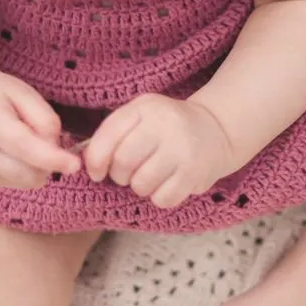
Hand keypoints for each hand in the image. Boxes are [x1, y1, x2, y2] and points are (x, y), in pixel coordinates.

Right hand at [0, 66, 80, 189]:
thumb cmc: (0, 95)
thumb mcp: (25, 93)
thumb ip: (45, 119)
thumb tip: (56, 149)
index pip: (24, 146)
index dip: (52, 158)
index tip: (75, 165)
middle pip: (29, 171)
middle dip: (49, 160)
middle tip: (47, 135)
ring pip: (30, 180)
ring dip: (41, 166)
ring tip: (30, 140)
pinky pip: (24, 182)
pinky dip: (31, 170)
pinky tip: (21, 152)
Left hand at [84, 94, 234, 208]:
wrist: (217, 129)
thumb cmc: (167, 127)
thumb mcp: (142, 116)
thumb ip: (114, 133)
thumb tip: (89, 165)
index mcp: (145, 107)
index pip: (108, 136)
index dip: (95, 160)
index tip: (97, 171)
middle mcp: (165, 125)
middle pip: (123, 163)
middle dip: (119, 175)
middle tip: (128, 174)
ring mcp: (182, 150)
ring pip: (141, 184)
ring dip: (140, 187)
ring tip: (150, 177)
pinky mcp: (194, 173)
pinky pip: (162, 198)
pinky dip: (159, 197)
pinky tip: (167, 184)